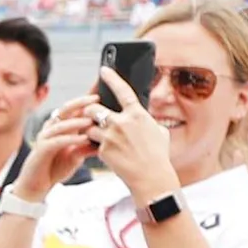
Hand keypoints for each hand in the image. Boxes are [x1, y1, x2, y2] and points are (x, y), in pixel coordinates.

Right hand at [19, 98, 96, 196]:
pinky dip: (71, 139)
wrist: (35, 186)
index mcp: (60, 128)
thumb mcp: (75, 156)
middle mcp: (51, 129)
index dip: (85, 101)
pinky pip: (57, 141)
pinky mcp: (41, 150)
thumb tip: (105, 141)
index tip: (101, 93)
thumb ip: (87, 147)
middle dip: (80, 102)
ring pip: (61, 124)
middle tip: (96, 99)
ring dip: (77, 122)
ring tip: (91, 120)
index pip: (73, 109)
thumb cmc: (54, 169)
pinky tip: (83, 140)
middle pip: (65, 109)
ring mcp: (45, 138)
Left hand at [91, 75, 177, 203]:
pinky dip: (96, 146)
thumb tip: (142, 116)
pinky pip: (93, 144)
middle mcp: (121, 122)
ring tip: (100, 136)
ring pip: (88, 126)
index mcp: (137, 114)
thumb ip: (147, 120)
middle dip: (90, 111)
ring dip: (90, 130)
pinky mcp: (103, 150)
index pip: (122, 90)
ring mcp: (110, 136)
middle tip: (92, 115)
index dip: (111, 78)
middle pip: (93, 108)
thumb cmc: (158, 155)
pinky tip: (107, 152)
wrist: (151, 177)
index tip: (103, 70)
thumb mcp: (159, 132)